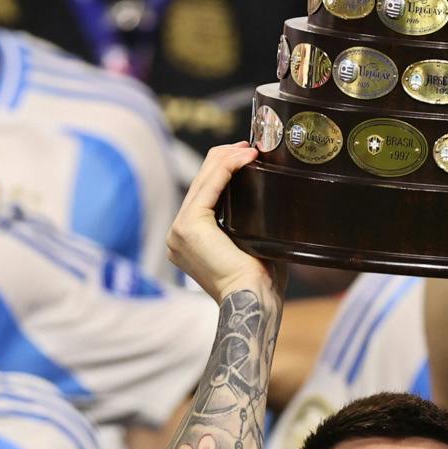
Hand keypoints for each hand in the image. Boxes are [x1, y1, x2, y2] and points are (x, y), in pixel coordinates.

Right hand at [167, 143, 280, 303]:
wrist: (253, 300)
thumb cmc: (259, 282)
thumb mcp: (251, 244)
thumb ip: (250, 223)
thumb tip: (270, 198)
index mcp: (188, 240)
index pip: (203, 193)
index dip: (223, 169)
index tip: (247, 156)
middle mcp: (177, 234)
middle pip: (200, 182)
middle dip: (225, 159)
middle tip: (251, 147)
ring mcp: (179, 230)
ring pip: (203, 179)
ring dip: (227, 159)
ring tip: (251, 151)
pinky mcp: (189, 225)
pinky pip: (208, 186)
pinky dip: (227, 168)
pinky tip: (244, 159)